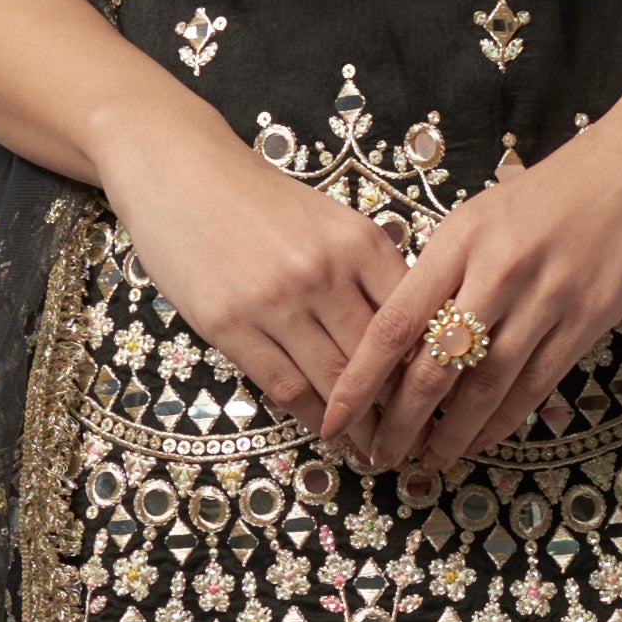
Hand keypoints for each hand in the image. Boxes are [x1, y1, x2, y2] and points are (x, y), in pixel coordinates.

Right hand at [96, 76, 409, 431]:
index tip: (442, 400)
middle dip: (400, 410)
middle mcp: (324, 272)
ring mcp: (276, 300)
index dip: (429, 368)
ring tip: (376, 450)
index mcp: (360, 242)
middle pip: (377, 360)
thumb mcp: (329, 219)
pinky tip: (327, 431)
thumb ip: (369, 268)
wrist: (179, 171)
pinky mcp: (230, 324)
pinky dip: (312, 416)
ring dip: (359, 425)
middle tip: (416, 442)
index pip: (411, 321)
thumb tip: (412, 328)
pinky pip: (285, 386)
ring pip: (334, 382)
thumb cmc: (258, 199)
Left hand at [314, 75, 621, 477]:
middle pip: (432, 368)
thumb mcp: (485, 212)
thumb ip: (447, 267)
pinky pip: (534, 386)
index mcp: (460, 239)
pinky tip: (481, 441)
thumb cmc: (558, 187)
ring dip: (451, 435)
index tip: (335, 416)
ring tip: (429, 462)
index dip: (360, 379)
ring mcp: (545, 299)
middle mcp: (497, 272)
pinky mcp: (587, 320)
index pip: (394, 323)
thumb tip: (408, 332)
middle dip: (400, 424)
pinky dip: (502, 421)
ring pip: (484, 388)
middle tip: (380, 458)